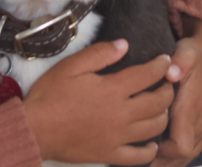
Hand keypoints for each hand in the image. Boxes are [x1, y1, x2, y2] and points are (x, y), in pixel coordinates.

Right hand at [19, 40, 173, 165]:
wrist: (33, 129)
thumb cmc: (49, 96)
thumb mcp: (71, 66)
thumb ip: (100, 54)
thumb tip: (124, 45)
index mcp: (111, 90)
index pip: (147, 75)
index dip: (161, 65)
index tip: (165, 60)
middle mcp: (120, 114)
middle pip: (157, 102)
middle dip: (167, 90)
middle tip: (167, 84)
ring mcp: (116, 137)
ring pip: (153, 128)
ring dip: (162, 116)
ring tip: (160, 108)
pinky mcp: (109, 154)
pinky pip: (138, 156)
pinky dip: (149, 150)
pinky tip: (151, 143)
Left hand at [153, 21, 201, 166]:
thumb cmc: (197, 56)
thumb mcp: (186, 53)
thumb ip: (179, 63)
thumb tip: (171, 71)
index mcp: (192, 110)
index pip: (180, 147)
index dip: (163, 152)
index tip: (147, 143)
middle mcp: (200, 123)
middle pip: (182, 158)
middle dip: (161, 160)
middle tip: (140, 154)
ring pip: (187, 157)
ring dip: (168, 160)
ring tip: (148, 155)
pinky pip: (191, 150)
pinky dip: (176, 156)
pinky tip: (160, 150)